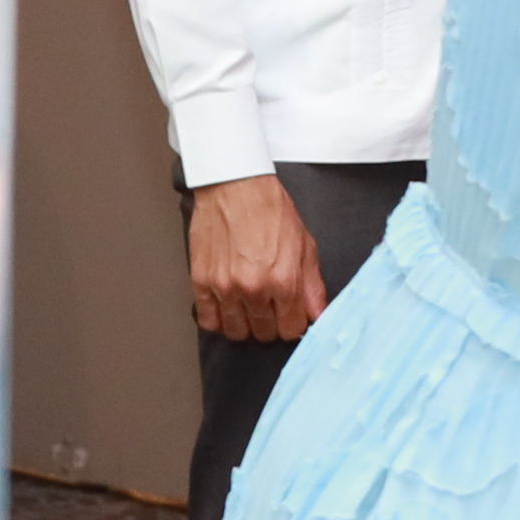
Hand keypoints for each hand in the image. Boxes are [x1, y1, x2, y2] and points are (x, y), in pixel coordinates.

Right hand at [186, 176, 328, 342]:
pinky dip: (218, 320)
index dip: (293, 324)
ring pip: (237, 332)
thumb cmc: (269, 209)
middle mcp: (254, 288)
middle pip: (265, 334)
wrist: (235, 185)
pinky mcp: (201, 282)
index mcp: (283, 280)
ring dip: (245, 325)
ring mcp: (225, 288)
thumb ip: (312, 285)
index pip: (292, 329)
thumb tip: (318, 314)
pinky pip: (209, 321)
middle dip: (271, 325)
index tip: (290, 316)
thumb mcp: (304, 245)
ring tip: (249, 308)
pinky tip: (227, 307)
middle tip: (270, 308)